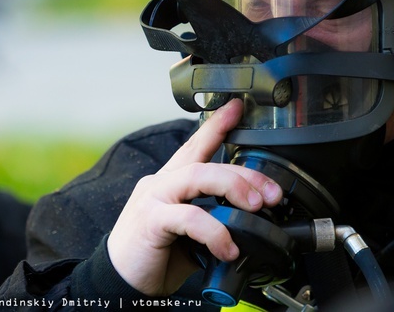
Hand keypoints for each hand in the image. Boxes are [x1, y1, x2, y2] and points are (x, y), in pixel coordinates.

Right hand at [106, 99, 282, 295]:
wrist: (121, 286)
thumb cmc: (156, 257)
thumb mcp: (190, 232)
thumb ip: (214, 216)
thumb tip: (251, 217)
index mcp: (171, 181)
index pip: (195, 145)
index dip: (216, 124)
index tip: (238, 107)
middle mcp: (161, 183)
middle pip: (206, 162)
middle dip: (245, 174)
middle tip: (271, 194)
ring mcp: (153, 199)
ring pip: (198, 176)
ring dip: (234, 189)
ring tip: (256, 208)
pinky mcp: (150, 221)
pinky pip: (190, 217)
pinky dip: (216, 232)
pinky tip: (229, 249)